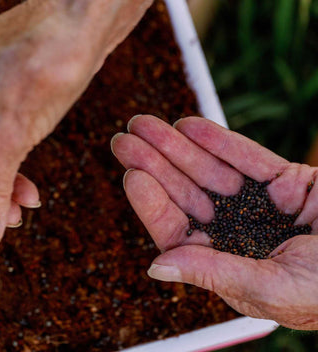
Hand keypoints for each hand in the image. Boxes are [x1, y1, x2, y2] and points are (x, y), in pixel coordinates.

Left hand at [111, 115, 317, 329]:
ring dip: (178, 145)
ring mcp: (260, 204)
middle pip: (186, 192)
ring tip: (146, 122)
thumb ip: (215, 273)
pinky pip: (246, 157)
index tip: (132, 174)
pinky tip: (190, 125)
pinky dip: (219, 141)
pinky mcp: (286, 181)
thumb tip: (156, 267)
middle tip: (125, 136)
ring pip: (209, 169)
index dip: (153, 202)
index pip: (178, 230)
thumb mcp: (273, 289)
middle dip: (156, 162)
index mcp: (228, 263)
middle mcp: (238, 231)